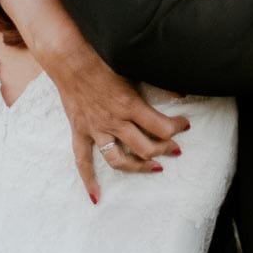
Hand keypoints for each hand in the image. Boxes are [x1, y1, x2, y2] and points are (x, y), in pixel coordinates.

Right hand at [51, 37, 190, 203]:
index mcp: (129, 105)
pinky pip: (82, 160)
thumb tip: (182, 93)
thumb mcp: (133, 68)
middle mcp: (113, 121)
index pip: (161, 127)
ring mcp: (95, 129)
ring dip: (139, 167)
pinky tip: (97, 196)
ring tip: (156, 167)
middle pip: (145, 147)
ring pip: (119, 159)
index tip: (185, 124)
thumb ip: (158, 82)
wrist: (67, 56)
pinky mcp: (80, 131)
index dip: (177, 127)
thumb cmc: (101, 57)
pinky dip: (89, 180)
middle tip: (176, 148)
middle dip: (165, 149)